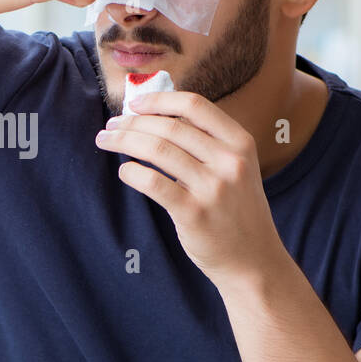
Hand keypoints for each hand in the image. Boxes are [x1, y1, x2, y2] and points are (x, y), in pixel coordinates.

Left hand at [93, 90, 286, 287]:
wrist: (254, 261)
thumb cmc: (236, 211)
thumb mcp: (236, 168)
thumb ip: (206, 143)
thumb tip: (156, 114)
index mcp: (240, 142)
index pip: (195, 105)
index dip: (159, 100)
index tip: (134, 104)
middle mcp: (229, 161)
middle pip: (170, 126)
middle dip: (132, 122)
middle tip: (111, 125)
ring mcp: (213, 187)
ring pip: (157, 149)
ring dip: (124, 141)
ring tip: (106, 141)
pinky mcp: (194, 213)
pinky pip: (153, 183)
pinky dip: (131, 172)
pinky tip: (125, 171)